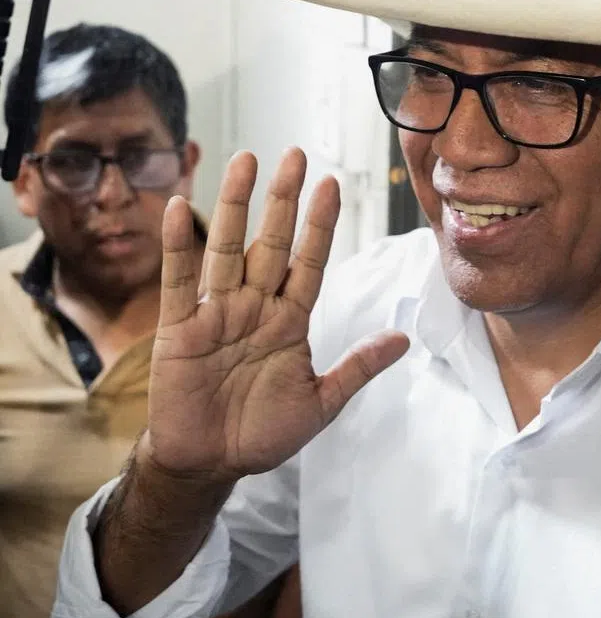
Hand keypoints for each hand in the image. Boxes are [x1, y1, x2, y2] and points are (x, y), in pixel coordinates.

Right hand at [145, 148, 408, 481]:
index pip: (309, 261)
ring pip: (228, 248)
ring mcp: (217, 313)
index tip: (331, 184)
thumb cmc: (263, 432)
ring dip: (235, 205)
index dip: (319, 225)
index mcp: (290, 320)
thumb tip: (403, 340)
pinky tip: (179, 208)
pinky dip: (179, 245)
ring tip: (246, 160)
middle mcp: (255, 307)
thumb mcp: (322, 401)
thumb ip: (357, 367)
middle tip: (295, 154)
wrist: (211, 463)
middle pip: (272, 243)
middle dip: (283, 200)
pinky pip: (179, 280)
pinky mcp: (179, 328)